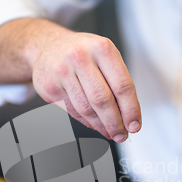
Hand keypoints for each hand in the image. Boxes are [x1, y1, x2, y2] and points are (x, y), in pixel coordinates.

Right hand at [28, 20, 140, 141]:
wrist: (46, 46)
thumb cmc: (82, 53)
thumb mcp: (104, 55)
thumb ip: (117, 81)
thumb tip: (128, 116)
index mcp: (102, 49)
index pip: (122, 85)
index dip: (131, 110)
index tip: (134, 125)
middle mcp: (81, 57)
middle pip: (103, 100)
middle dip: (115, 123)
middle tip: (122, 135)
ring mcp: (63, 72)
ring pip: (86, 109)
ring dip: (101, 125)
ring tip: (110, 132)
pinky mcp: (50, 86)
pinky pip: (72, 111)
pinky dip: (86, 121)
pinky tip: (94, 124)